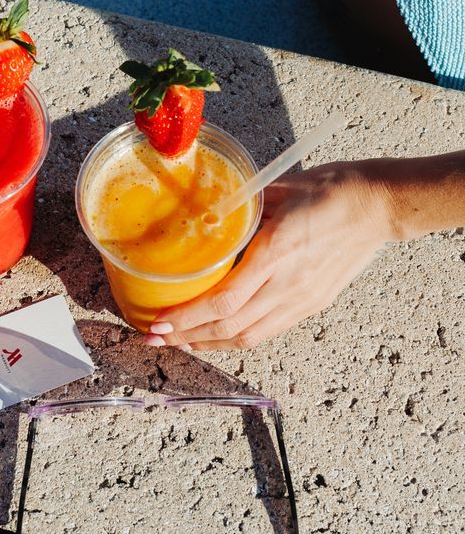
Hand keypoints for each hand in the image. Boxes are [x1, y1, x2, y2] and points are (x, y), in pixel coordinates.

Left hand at [145, 162, 393, 351]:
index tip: (159, 322)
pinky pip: (268, 331)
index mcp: (276, 254)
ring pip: (249, 337)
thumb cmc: (329, 189)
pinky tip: (218, 334)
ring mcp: (303, 299)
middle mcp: (288, 285)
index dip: (188, 318)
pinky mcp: (313, 304)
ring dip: (209, 343)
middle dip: (187, 337)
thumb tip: (207, 215)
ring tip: (179, 342)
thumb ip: (241, 209)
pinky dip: (237, 337)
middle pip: (230, 327)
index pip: (224, 301)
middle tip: (154, 338)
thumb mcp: (276, 190)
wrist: (378, 205)